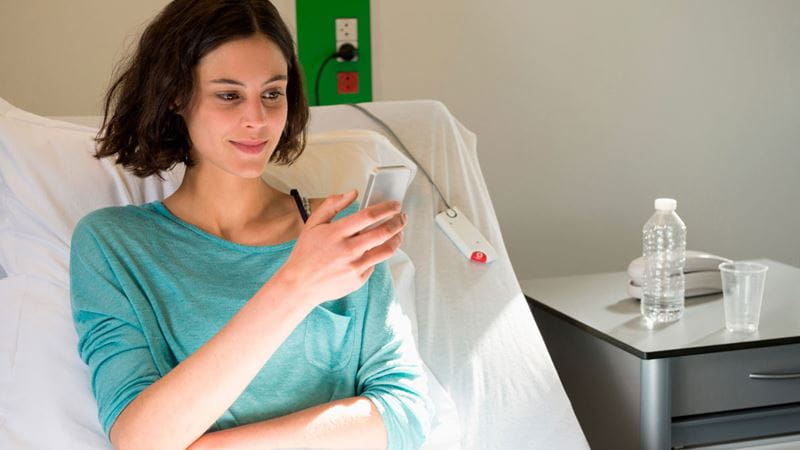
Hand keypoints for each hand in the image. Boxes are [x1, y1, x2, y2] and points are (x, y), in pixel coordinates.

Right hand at [273, 189, 406, 306]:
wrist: (300, 285)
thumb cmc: (306, 253)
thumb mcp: (313, 224)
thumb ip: (332, 205)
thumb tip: (353, 193)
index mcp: (336, 233)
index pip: (369, 215)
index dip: (387, 208)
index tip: (395, 204)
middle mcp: (347, 250)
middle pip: (383, 232)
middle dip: (398, 222)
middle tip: (402, 217)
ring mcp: (354, 266)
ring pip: (386, 250)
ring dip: (397, 239)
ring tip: (399, 232)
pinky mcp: (358, 279)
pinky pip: (375, 264)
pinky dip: (378, 255)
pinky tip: (375, 250)